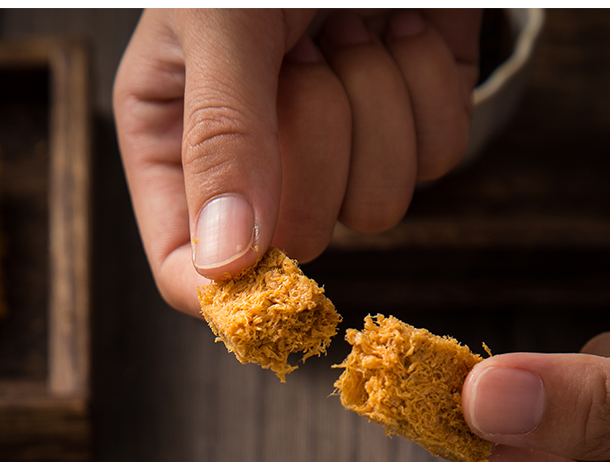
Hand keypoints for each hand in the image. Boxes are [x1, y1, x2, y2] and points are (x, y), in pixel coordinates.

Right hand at [113, 8, 479, 314]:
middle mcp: (254, 156)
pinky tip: (395, 26)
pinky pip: (433, 157)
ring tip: (347, 27)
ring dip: (376, 105)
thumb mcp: (223, 20)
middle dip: (315, 143)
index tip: (271, 273)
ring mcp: (336, 141)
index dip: (229, 287)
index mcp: (176, 139)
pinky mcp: (407, 119)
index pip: (187, 268)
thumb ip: (220, 138)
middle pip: (297, 239)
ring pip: (376, 206)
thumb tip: (224, 264)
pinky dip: (425, 86)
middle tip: (301, 59)